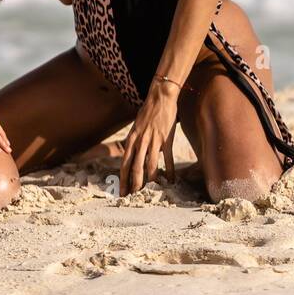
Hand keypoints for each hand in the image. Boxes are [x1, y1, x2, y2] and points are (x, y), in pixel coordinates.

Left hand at [120, 80, 180, 195]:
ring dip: (151, 180)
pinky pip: (167, 159)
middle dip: (134, 184)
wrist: (160, 98)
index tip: (122, 191)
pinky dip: (169, 171)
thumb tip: (133, 156)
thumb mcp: (136, 128)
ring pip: (150, 165)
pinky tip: (171, 180)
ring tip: (151, 191)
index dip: (123, 179)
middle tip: (134, 197)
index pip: (124, 164)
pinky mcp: (166, 139)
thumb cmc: (147, 113)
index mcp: (131, 139)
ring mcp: (153, 140)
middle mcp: (140, 141)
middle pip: (135, 167)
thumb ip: (134, 142)